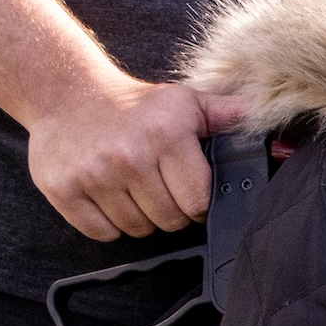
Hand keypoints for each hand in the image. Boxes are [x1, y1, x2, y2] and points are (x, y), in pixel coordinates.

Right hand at [27, 75, 241, 240]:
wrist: (67, 93)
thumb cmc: (132, 105)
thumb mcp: (183, 103)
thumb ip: (225, 116)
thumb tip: (263, 119)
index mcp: (165, 135)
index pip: (197, 201)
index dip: (197, 202)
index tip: (188, 192)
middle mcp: (129, 156)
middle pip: (169, 221)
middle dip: (169, 211)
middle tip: (157, 188)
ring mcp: (93, 174)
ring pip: (136, 229)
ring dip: (138, 217)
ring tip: (131, 189)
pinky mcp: (62, 189)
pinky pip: (101, 233)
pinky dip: (108, 224)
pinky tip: (108, 197)